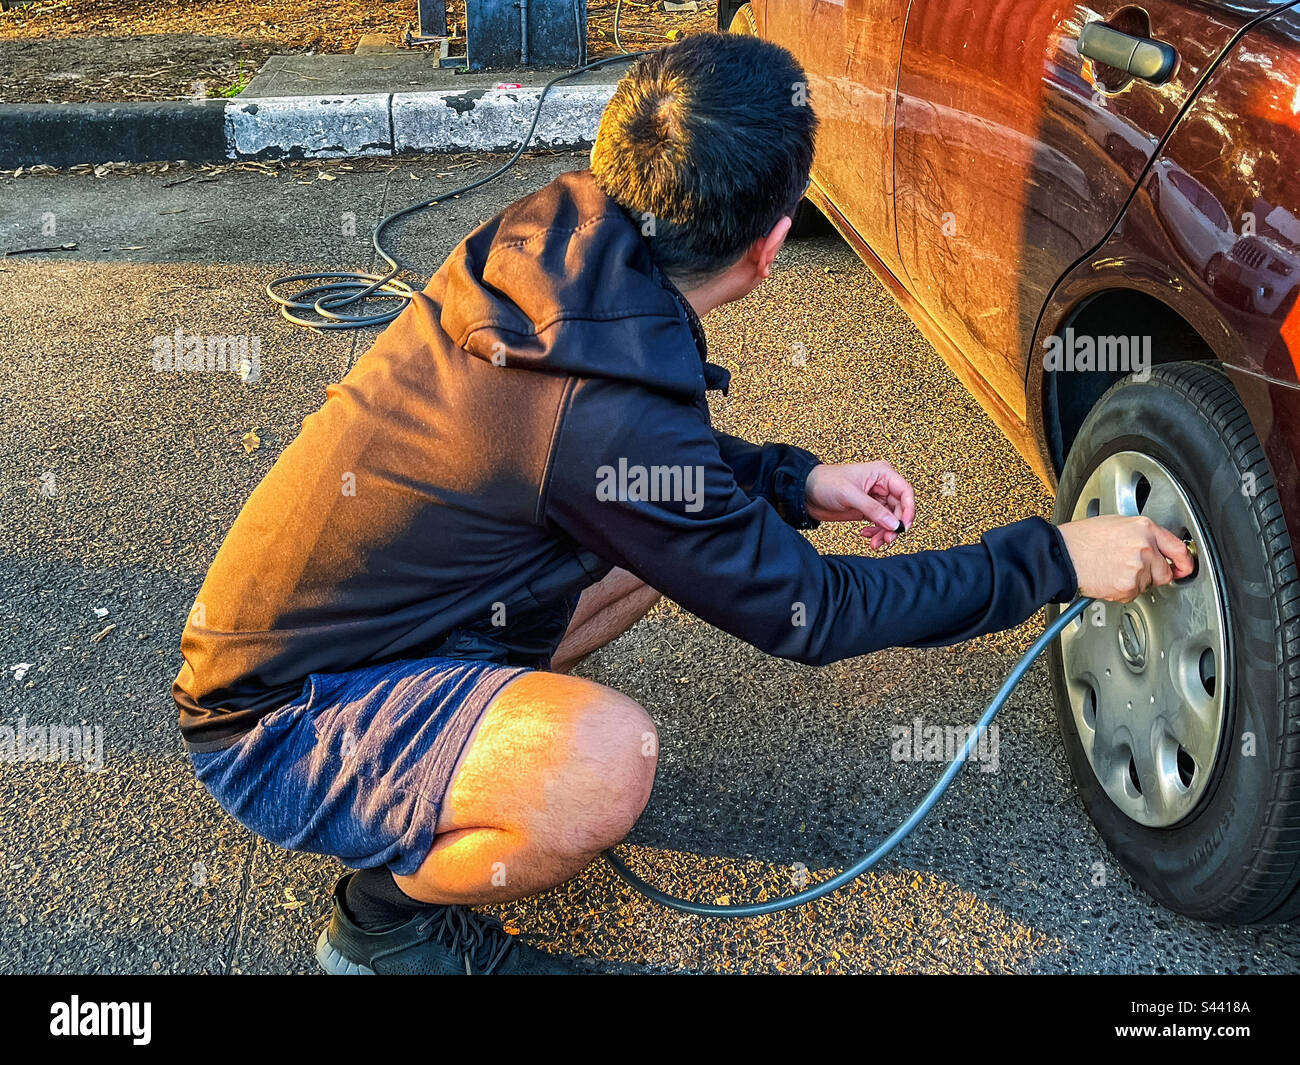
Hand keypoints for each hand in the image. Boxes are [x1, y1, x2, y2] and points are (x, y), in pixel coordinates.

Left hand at [805, 461, 916, 548]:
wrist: (806, 492)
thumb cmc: (826, 483)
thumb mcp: (850, 495)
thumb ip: (873, 510)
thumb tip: (894, 524)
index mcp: (882, 473)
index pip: (905, 492)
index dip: (909, 510)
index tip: (904, 527)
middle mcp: (882, 485)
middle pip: (900, 509)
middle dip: (894, 526)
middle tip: (887, 539)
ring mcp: (875, 499)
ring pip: (891, 519)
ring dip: (885, 532)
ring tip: (875, 542)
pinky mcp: (868, 510)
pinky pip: (880, 524)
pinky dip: (876, 532)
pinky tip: (865, 535)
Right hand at [1056, 515, 1194, 601]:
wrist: (1062, 555)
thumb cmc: (1082, 539)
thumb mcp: (1116, 524)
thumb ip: (1141, 536)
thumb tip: (1156, 549)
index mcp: (1144, 528)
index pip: (1178, 548)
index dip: (1184, 562)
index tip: (1184, 568)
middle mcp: (1145, 547)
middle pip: (1164, 572)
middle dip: (1152, 575)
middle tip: (1132, 570)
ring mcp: (1137, 568)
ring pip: (1147, 585)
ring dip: (1135, 582)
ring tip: (1112, 570)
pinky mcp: (1128, 586)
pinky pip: (1133, 594)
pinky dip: (1122, 590)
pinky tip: (1108, 578)